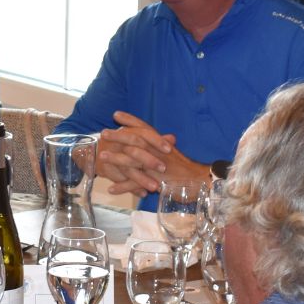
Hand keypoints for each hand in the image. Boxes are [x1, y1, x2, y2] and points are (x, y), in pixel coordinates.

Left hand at [93, 112, 209, 196]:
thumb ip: (164, 146)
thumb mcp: (174, 154)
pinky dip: (123, 187)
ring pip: (133, 161)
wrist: (201, 182)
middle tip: (103, 133)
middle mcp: (158, 152)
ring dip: (116, 159)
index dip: (130, 120)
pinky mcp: (156, 182)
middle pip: (136, 140)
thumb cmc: (187, 168)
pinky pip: (136, 184)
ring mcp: (156, 167)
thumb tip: (162, 138)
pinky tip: (110, 189)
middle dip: (119, 136)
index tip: (116, 114)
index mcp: (162, 144)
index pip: (145, 128)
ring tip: (102, 157)